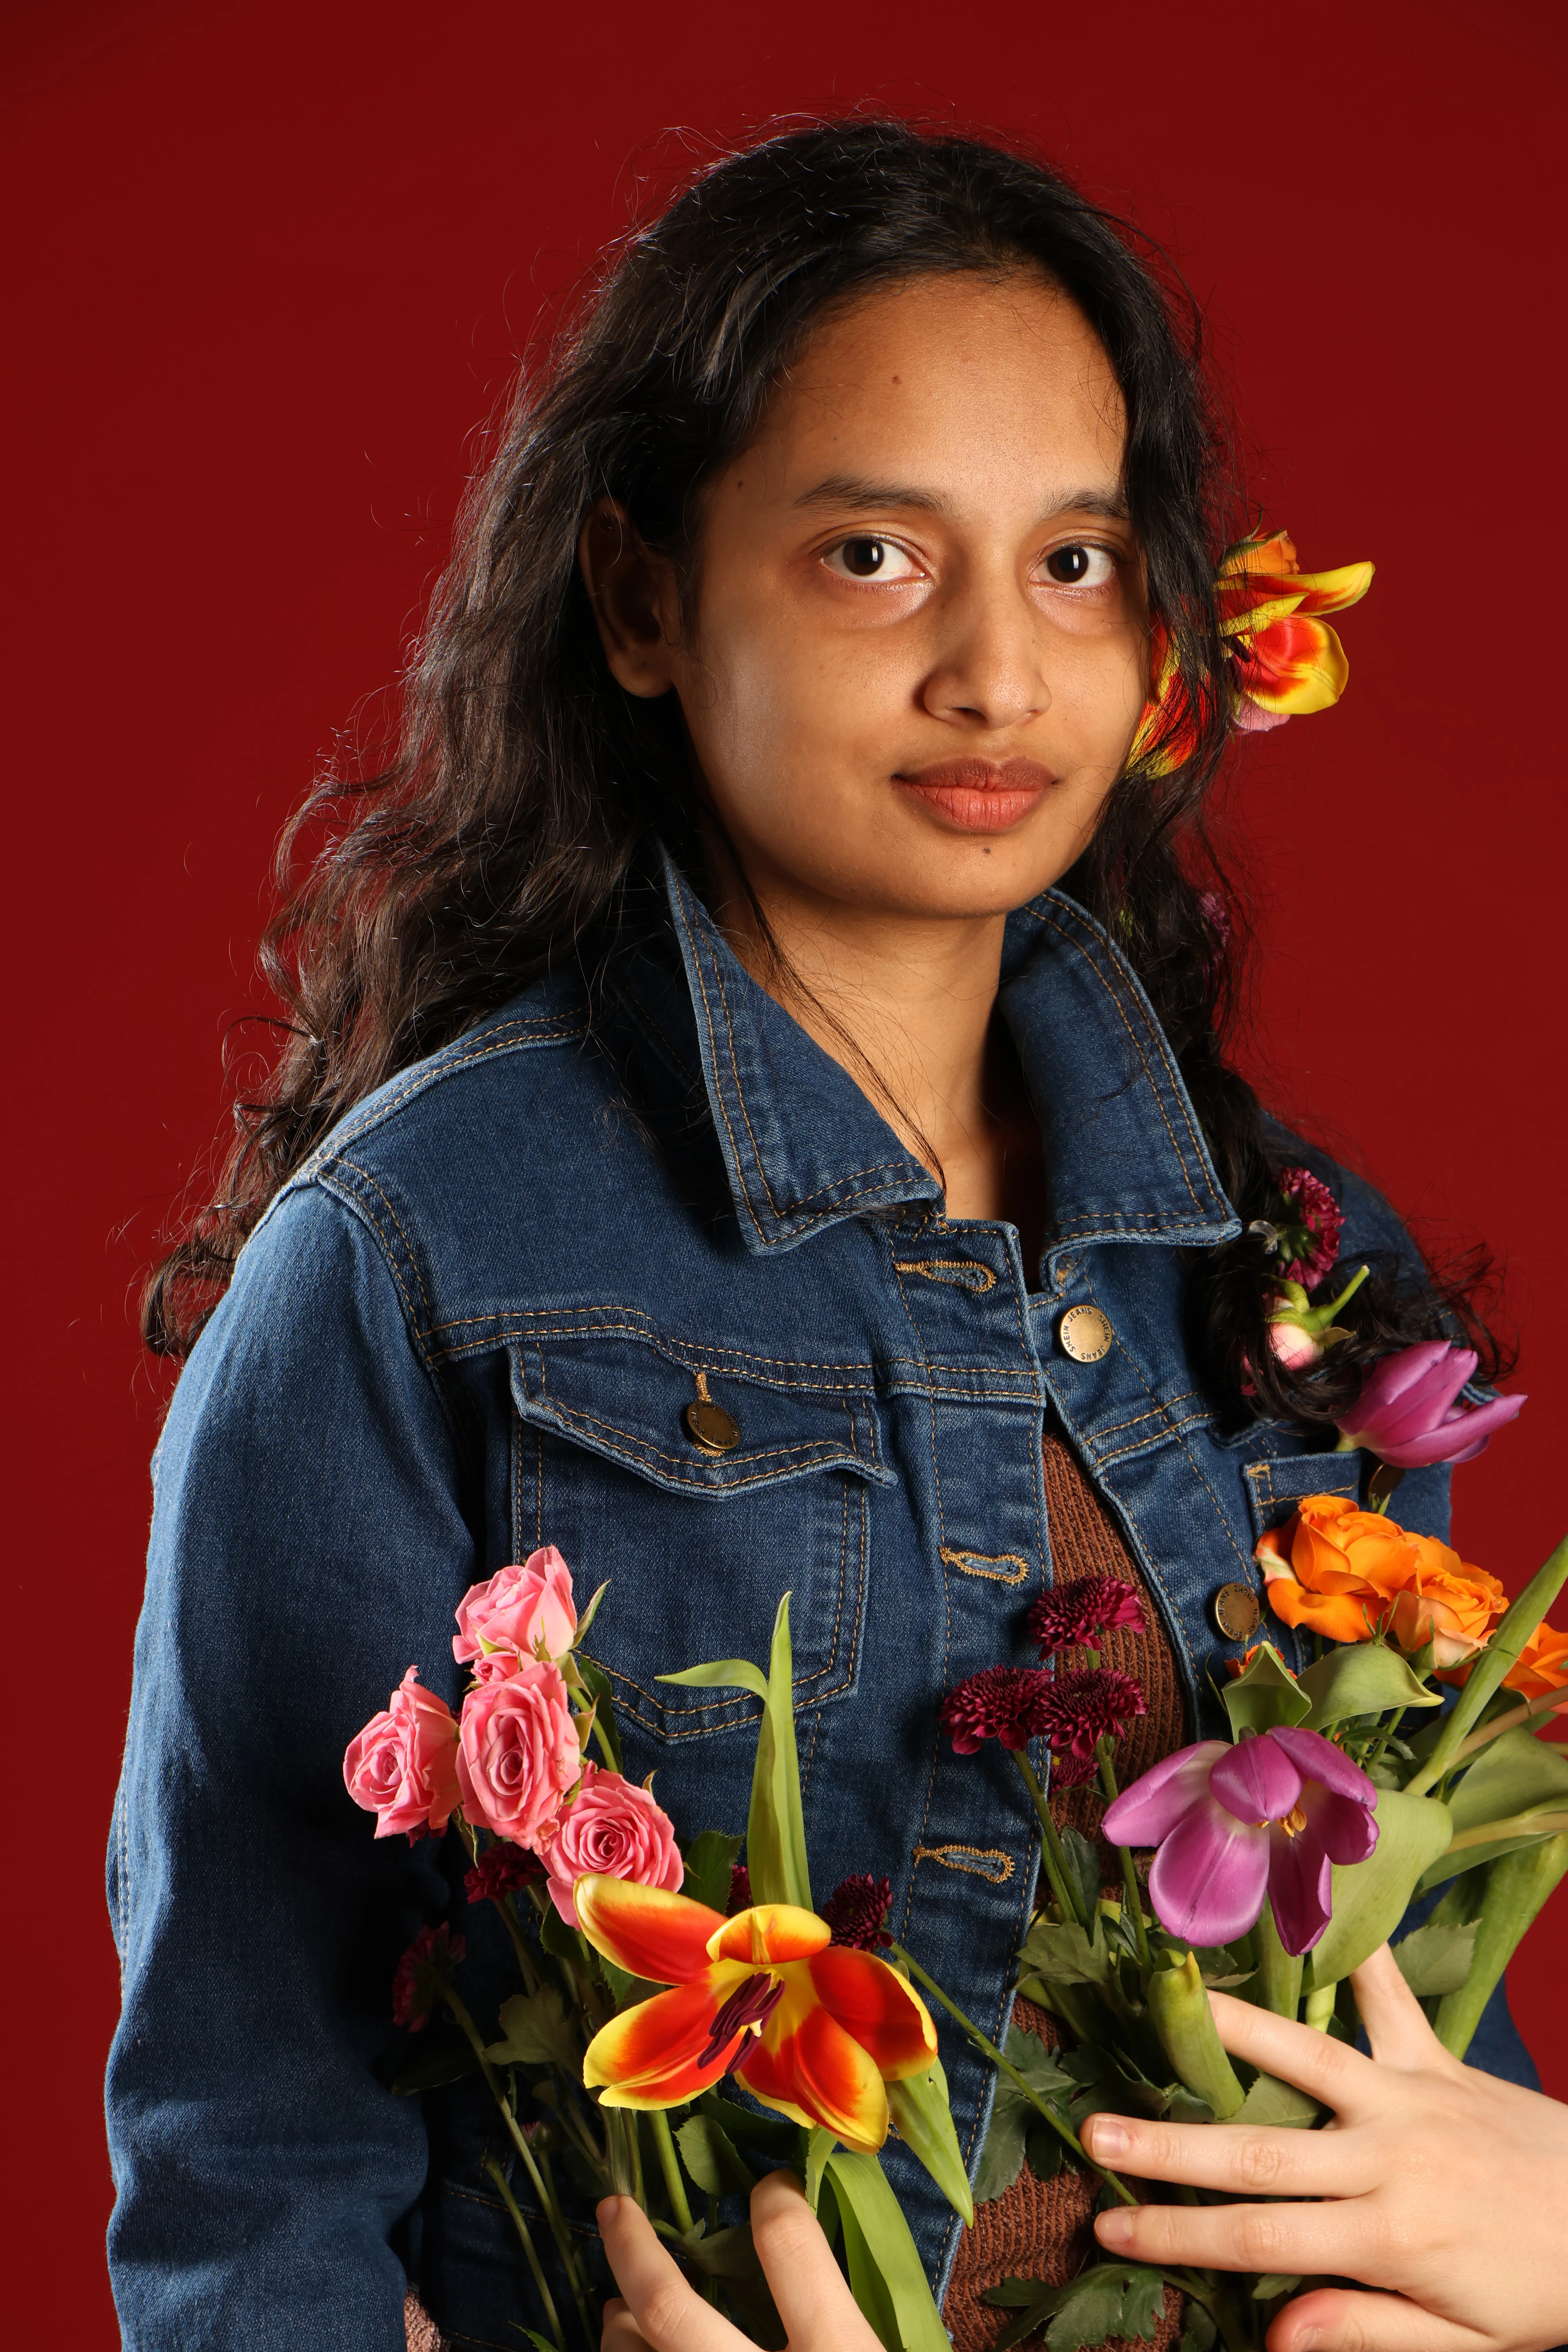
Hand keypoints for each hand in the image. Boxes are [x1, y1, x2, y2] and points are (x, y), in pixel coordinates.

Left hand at [597, 2170, 882, 2351]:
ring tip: (618, 2307)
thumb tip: (809, 2250)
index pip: (789, 2248)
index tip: (770, 2188)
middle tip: (614, 2207)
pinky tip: (632, 2350)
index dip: (776, 2203)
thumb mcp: (877, 2351)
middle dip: (633, 2252)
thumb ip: (846, 2311)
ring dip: (620, 2327)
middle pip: (672, 2311)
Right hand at [1082, 1943, 1567, 2351]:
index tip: (1108, 2219)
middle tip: (1094, 2129)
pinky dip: (1359, 1949)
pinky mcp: (1440, 2058)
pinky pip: (1392, 1996)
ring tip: (1168, 1998)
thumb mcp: (1463, 2344)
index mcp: (1394, 2235)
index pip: (1262, 2237)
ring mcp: (1413, 2095)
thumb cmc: (1539, 2294)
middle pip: (1262, 2150)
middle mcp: (1393, 2156)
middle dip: (1171, 2144)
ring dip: (1231, 2031)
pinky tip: (1321, 1897)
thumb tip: (1271, 2334)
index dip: (1180, 2232)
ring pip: (1307, 2055)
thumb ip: (1366, 2329)